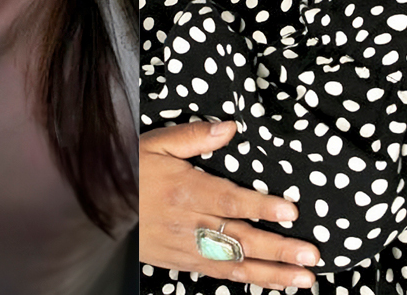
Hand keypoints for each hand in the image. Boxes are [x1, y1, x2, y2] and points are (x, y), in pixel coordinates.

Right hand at [139, 120, 321, 290]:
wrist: (95, 208)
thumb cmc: (128, 172)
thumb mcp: (155, 144)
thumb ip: (194, 137)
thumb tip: (230, 128)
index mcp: (185, 192)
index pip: (231, 201)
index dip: (262, 207)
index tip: (290, 212)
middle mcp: (188, 224)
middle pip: (240, 239)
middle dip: (278, 249)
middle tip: (311, 255)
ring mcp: (185, 248)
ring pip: (234, 264)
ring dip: (271, 273)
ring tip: (302, 278)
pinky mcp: (180, 262)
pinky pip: (218, 275)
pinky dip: (246, 281)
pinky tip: (270, 282)